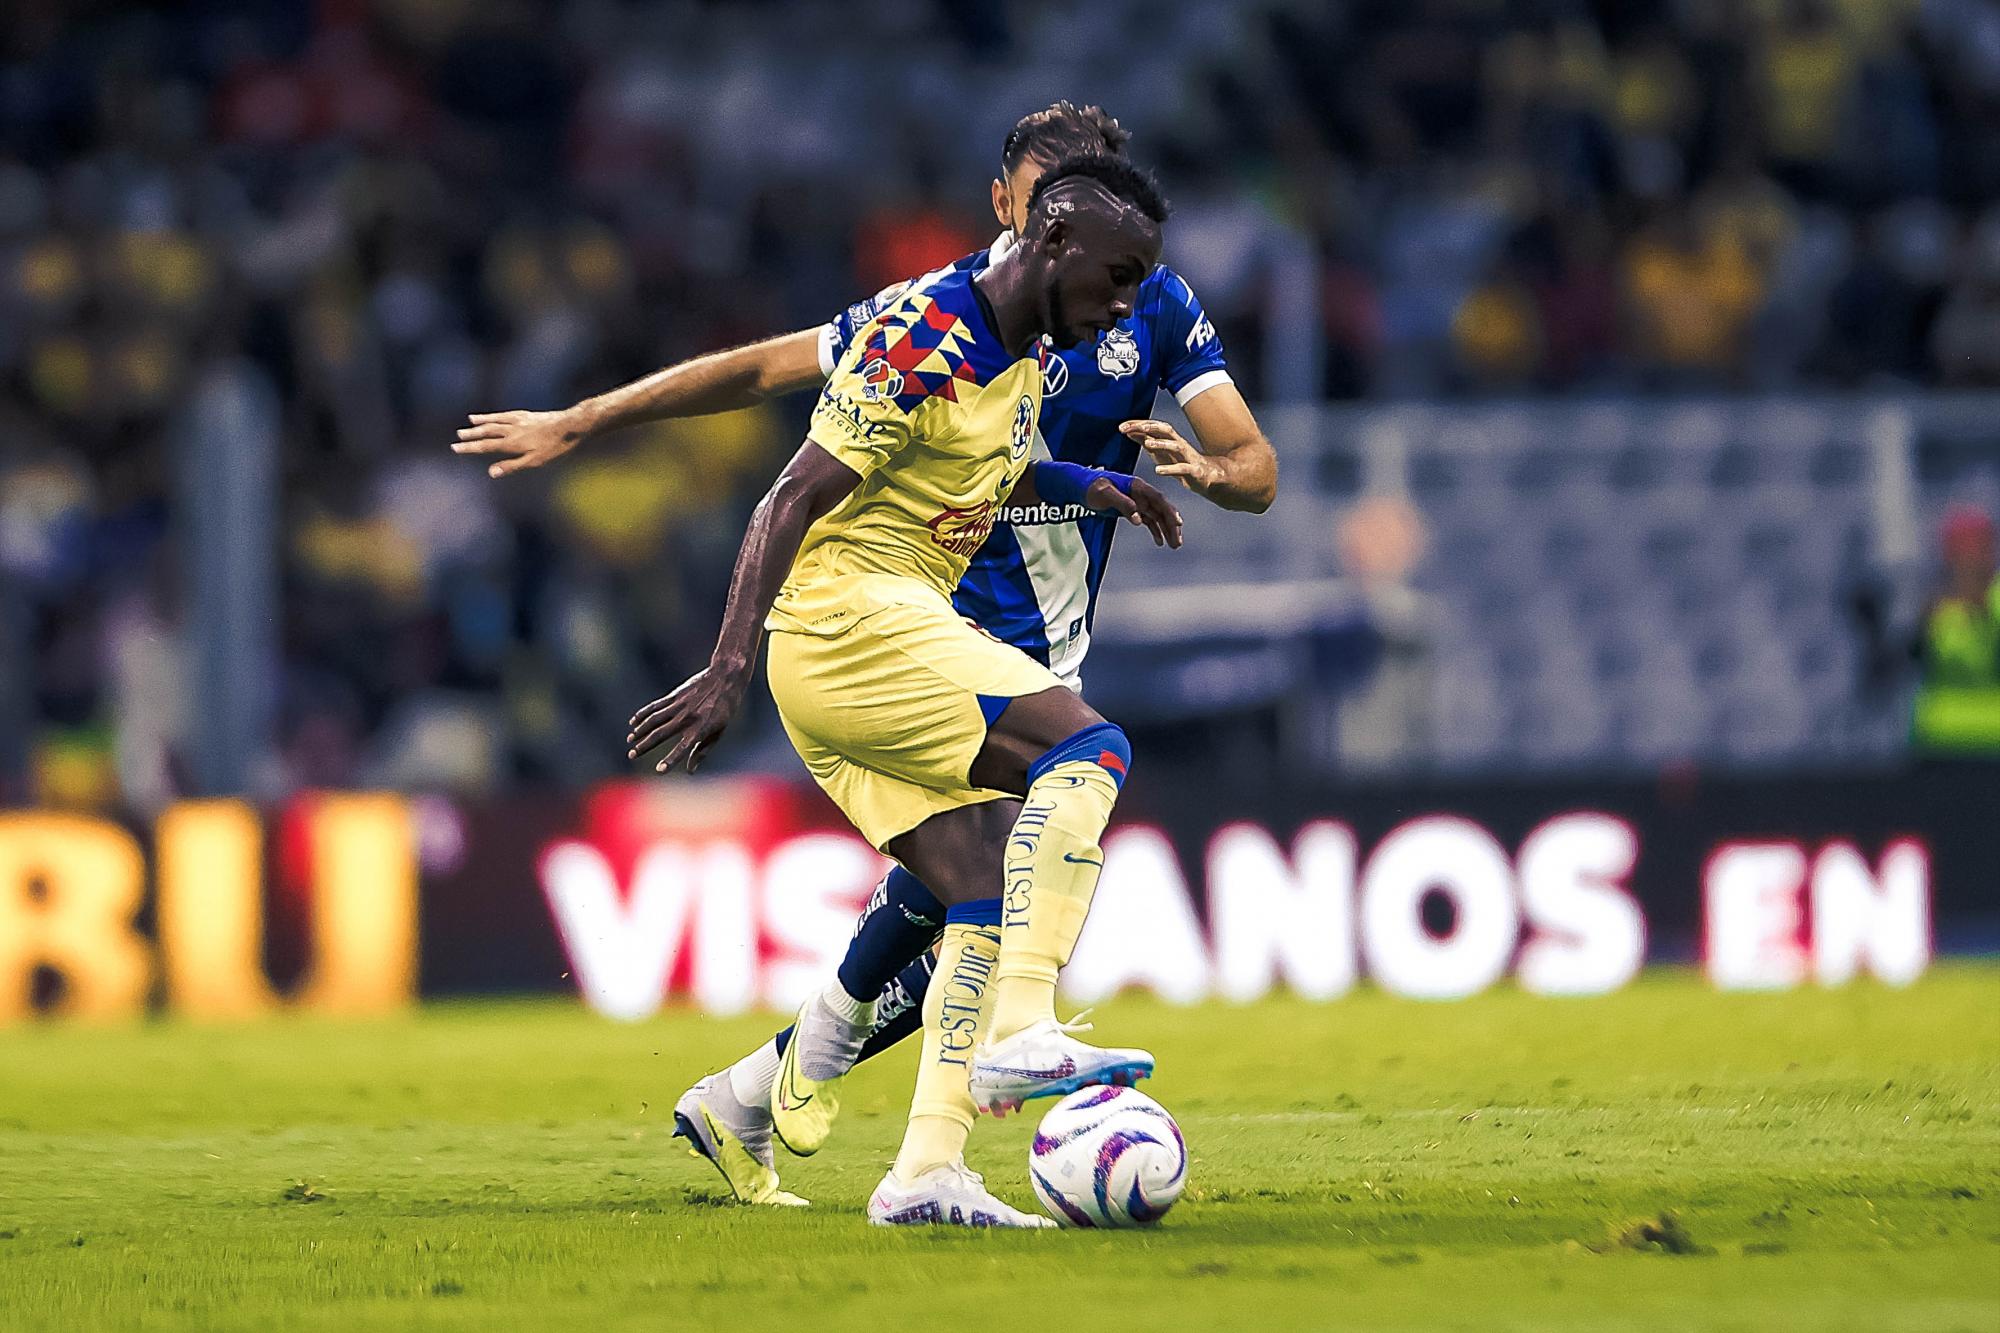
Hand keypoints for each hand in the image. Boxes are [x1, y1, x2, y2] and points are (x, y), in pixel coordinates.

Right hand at [452, 408, 590, 477]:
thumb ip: (512, 466)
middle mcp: (511, 430)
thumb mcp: (534, 461)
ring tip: (469, 422)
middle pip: (487, 432)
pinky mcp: (526, 415)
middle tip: (458, 436)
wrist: (569, 425)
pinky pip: (505, 414)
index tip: (455, 447)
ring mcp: (518, 420)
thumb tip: (491, 472)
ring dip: (481, 422)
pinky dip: (494, 415)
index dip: (469, 447)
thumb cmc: (554, 447)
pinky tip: (491, 415)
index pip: (485, 446)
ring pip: (495, 421)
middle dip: (472, 435)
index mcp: (512, 443)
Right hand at [626, 661, 750, 773]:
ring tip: (630, 740)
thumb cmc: (725, 708)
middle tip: (631, 755)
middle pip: (660, 734)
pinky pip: (654, 706)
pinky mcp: (674, 696)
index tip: (659, 770)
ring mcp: (679, 706)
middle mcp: (687, 718)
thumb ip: (703, 750)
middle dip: (644, 746)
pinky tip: (633, 722)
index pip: (683, 748)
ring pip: (653, 720)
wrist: (725, 677)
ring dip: (640, 731)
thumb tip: (690, 770)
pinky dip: (642, 714)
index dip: (671, 760)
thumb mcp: (720, 730)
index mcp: (701, 728)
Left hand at [1085, 474, 1182, 548]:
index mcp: (1137, 486)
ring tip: (1175, 545)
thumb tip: (1138, 519)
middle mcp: (1142, 494)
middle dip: (1171, 525)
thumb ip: (1122, 504)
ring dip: (1167, 530)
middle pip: (1162, 509)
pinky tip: (1160, 542)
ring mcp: (1139, 502)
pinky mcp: (1134, 510)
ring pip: (1158, 517)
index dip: (1169, 511)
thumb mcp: (1104, 494)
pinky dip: (1156, 531)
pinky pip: (1149, 521)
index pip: (1158, 499)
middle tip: (1177, 542)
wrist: (1082, 487)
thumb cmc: (1092, 487)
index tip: (1178, 523)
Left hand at [1121, 419, 1225, 496]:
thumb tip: (1128, 431)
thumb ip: (1145, 441)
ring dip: (1162, 444)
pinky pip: (1183, 468)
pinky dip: (1171, 469)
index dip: (1138, 425)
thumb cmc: (1181, 462)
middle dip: (1151, 427)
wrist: (1208, 477)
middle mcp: (1179, 444)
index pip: (1154, 427)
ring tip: (1148, 444)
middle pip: (1166, 430)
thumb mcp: (1160, 452)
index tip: (1122, 426)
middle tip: (1135, 427)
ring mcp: (1188, 457)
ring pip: (1176, 446)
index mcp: (1170, 439)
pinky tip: (1158, 470)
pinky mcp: (1194, 471)